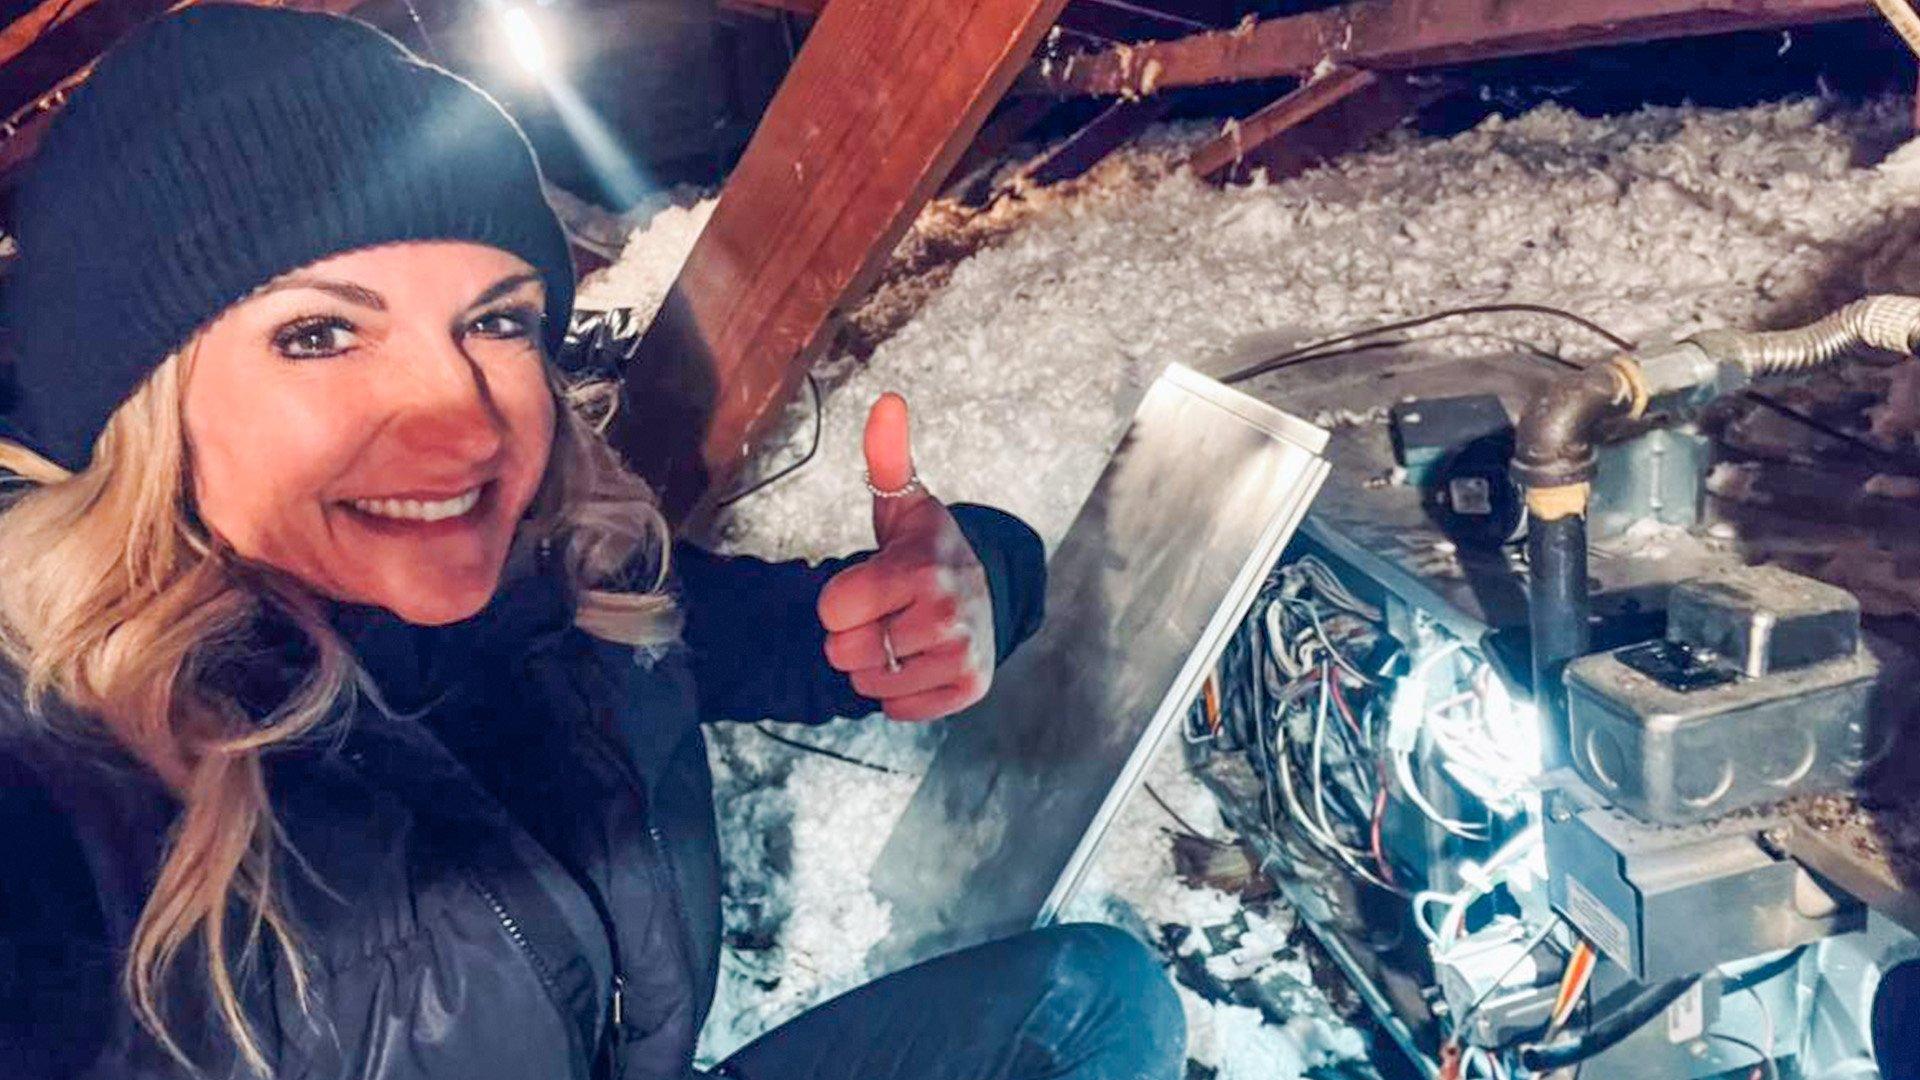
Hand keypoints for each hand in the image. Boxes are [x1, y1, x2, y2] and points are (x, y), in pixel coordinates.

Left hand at [817, 394, 995, 721]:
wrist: (985, 592)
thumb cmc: (927, 550)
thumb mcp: (904, 505)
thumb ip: (887, 458)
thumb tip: (886, 403)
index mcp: (920, 568)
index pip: (832, 610)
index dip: (839, 601)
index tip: (867, 586)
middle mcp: (946, 613)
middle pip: (845, 651)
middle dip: (853, 636)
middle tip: (884, 614)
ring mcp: (961, 655)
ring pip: (867, 684)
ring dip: (873, 666)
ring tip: (900, 636)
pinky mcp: (968, 689)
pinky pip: (896, 709)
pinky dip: (897, 693)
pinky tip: (917, 662)